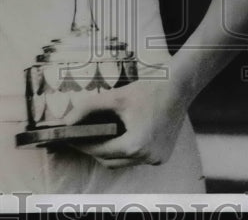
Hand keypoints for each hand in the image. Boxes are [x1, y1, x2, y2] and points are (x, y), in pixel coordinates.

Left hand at [61, 71, 185, 167]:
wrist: (179, 86)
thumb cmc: (149, 89)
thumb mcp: (116, 96)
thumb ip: (88, 108)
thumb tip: (67, 121)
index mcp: (135, 146)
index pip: (100, 151)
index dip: (83, 146)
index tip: (71, 139)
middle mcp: (147, 157)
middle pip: (111, 161)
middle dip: (95, 150)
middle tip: (81, 138)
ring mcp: (157, 159)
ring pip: (124, 162)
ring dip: (111, 152)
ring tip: (97, 137)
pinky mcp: (163, 156)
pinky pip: (138, 159)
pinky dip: (127, 151)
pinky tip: (119, 138)